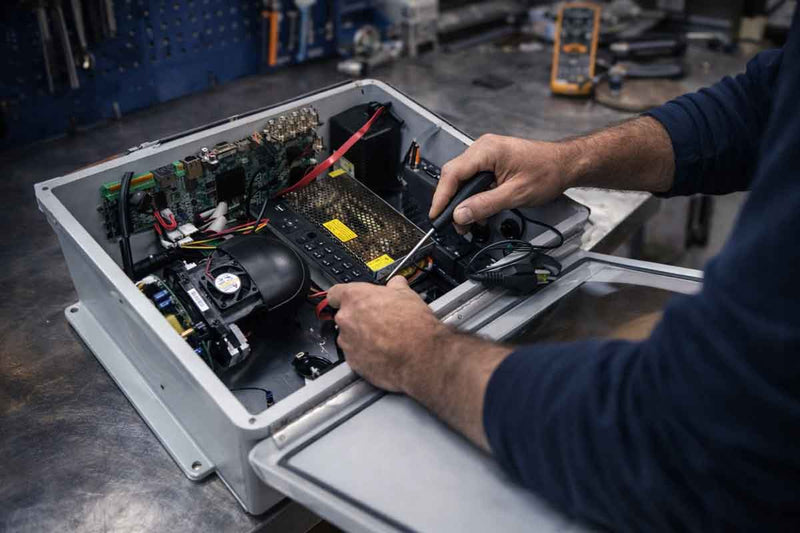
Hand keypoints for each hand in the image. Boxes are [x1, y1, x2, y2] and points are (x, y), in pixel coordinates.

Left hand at [327, 276, 446, 391]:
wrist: (420, 356)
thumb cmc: (413, 326)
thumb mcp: (408, 295)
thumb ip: (396, 287)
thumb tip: (396, 284)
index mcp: (355, 297)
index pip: (335, 293)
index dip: (343, 297)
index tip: (351, 300)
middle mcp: (346, 319)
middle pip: (344, 316)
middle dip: (358, 319)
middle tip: (378, 321)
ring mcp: (347, 342)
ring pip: (349, 337)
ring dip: (361, 337)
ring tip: (383, 339)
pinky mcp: (352, 362)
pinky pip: (355, 355)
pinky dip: (365, 354)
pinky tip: (382, 352)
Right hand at [430, 134, 567, 232]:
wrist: (565, 165)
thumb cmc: (547, 172)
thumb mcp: (515, 194)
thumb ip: (485, 205)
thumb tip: (460, 215)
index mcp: (487, 150)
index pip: (453, 173)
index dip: (441, 196)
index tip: (436, 215)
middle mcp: (483, 148)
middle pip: (454, 175)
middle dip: (451, 202)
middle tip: (453, 224)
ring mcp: (486, 153)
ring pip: (462, 178)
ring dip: (462, 201)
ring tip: (466, 222)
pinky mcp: (491, 161)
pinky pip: (473, 178)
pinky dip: (472, 195)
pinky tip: (476, 210)